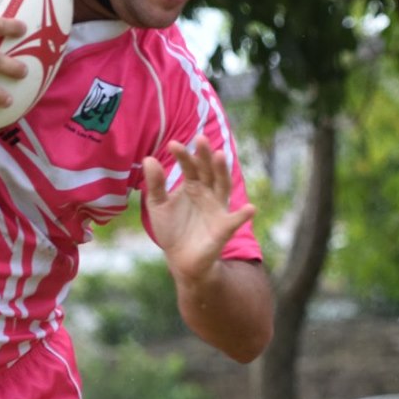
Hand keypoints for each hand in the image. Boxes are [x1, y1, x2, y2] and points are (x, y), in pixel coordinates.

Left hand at [144, 137, 255, 282]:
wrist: (180, 260)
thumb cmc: (172, 229)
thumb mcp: (158, 206)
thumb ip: (155, 184)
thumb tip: (148, 159)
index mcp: (193, 185)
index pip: (190, 166)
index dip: (183, 155)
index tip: (172, 145)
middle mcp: (208, 193)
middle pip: (209, 170)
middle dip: (205, 155)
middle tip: (200, 138)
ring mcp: (217, 209)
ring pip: (223, 186)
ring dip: (222, 171)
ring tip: (220, 156)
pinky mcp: (223, 228)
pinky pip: (235, 220)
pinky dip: (244, 215)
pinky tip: (251, 208)